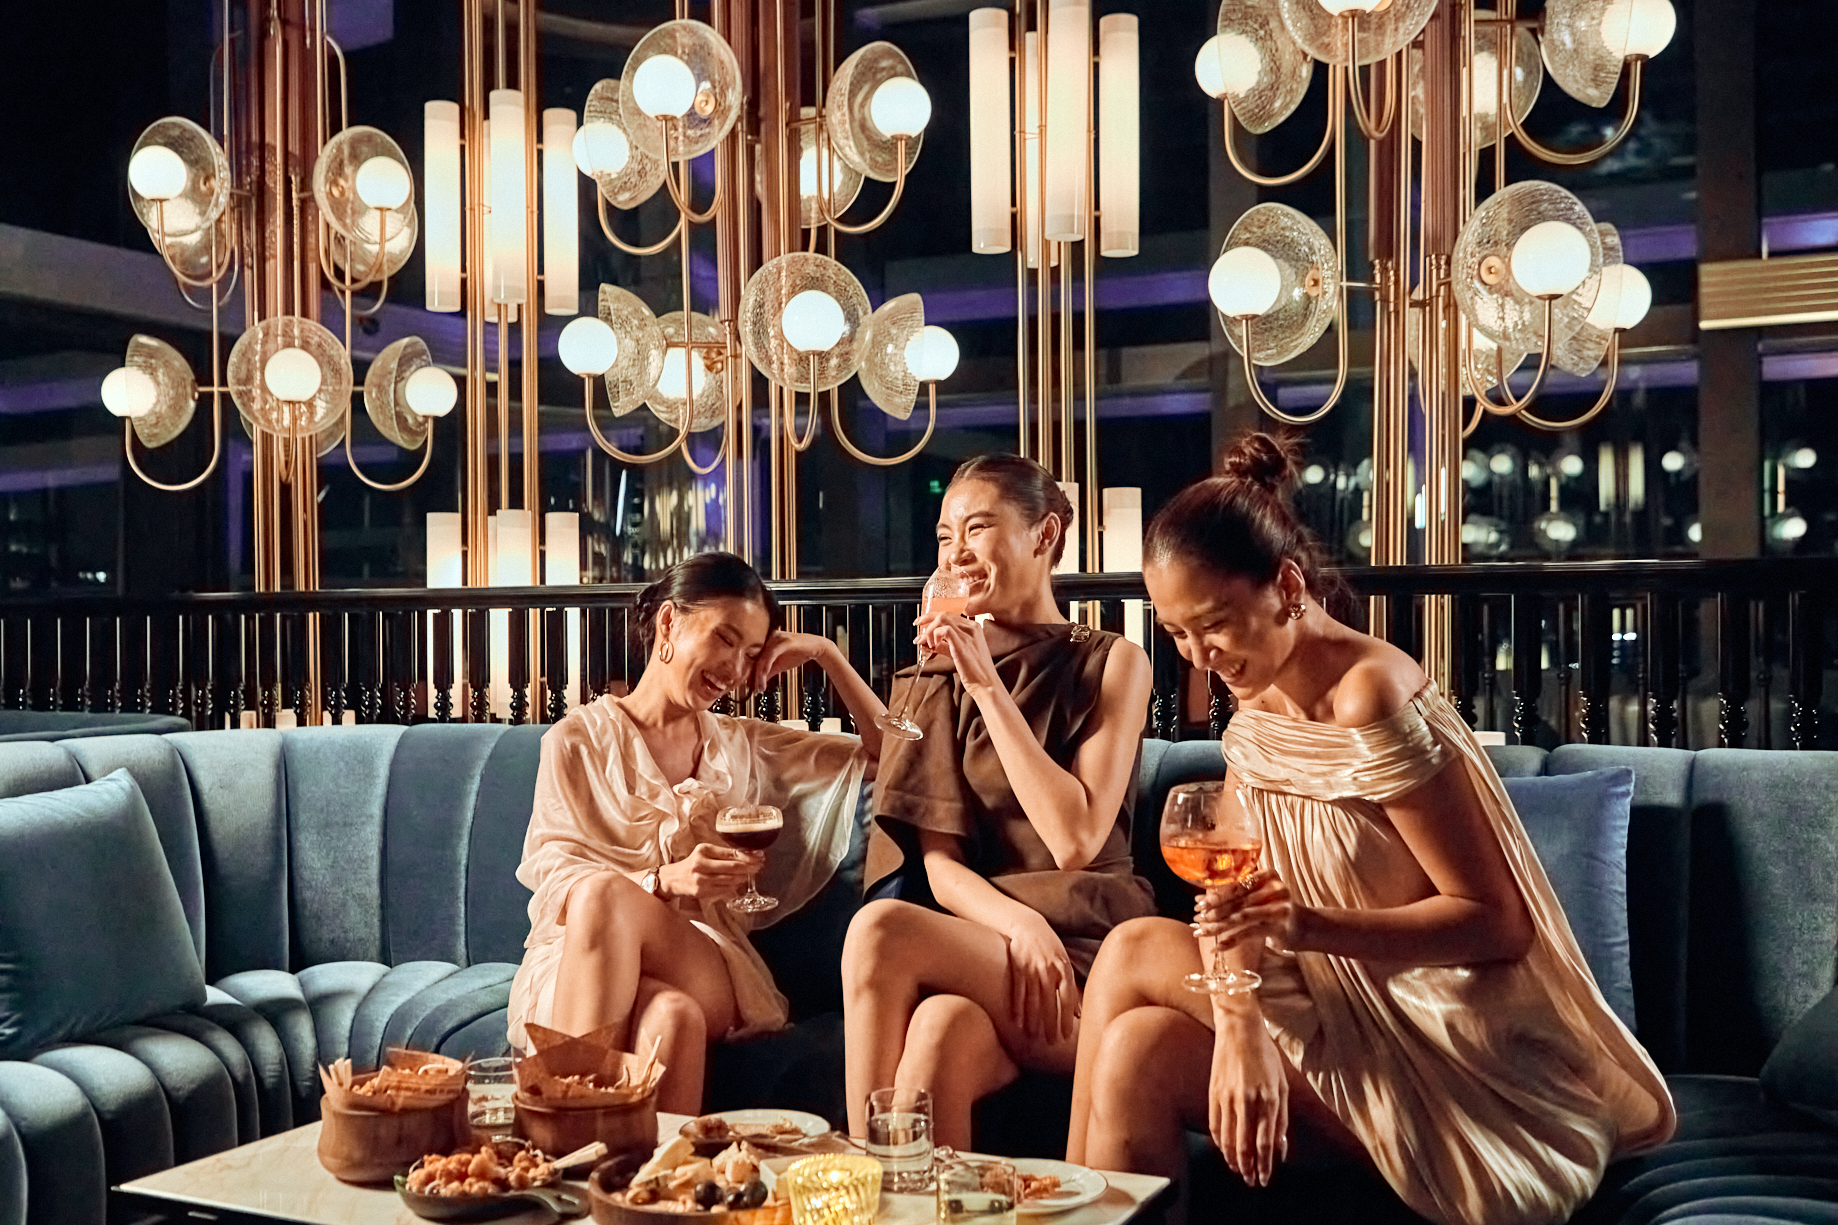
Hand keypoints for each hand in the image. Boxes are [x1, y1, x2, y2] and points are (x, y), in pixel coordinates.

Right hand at [657, 843, 763, 902]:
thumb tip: (747, 855)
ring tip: (749, 875)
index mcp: (703, 850)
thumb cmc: (692, 864)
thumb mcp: (704, 853)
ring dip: (742, 878)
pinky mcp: (701, 891)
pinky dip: (733, 887)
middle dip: (749, 868)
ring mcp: (701, 879)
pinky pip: (723, 889)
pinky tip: (737, 884)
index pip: (731, 853)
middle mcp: (701, 864)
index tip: (758, 858)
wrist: (673, 879)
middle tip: (759, 867)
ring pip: (730, 880)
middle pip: (732, 867)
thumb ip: (722, 853)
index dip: (748, 856)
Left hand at [749, 631, 836, 691]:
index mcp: (765, 642)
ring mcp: (775, 638)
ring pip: (762, 659)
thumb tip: (756, 684)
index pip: (752, 659)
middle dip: (753, 676)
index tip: (749, 686)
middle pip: (755, 659)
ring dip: (759, 675)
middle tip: (754, 690)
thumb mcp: (779, 665)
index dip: (749, 673)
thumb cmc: (797, 653)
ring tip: (760, 687)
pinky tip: (764, 676)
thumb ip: (768, 672)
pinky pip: (771, 655)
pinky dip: (766, 666)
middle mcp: (768, 638)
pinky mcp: (783, 641)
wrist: (815, 647)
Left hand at [916, 613, 1001, 695]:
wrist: (986, 684)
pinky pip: (944, 630)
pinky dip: (934, 635)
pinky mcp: (962, 644)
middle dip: (927, 619)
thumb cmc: (975, 671)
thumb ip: (946, 645)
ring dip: (929, 629)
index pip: (950, 615)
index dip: (933, 617)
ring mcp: (968, 635)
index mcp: (974, 628)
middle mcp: (972, 628)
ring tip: (925, 641)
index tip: (923, 622)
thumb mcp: (960, 653)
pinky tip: (933, 645)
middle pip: (945, 614)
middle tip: (917, 625)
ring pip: (942, 619)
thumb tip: (931, 642)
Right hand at [1002, 911, 1080, 1045]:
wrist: (1028, 926)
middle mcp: (1048, 970)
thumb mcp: (1064, 963)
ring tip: (1034, 1037)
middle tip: (1052, 1042)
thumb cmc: (1050, 947)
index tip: (1066, 1036)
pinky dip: (1018, 1008)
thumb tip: (1079, 1014)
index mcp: (1063, 969)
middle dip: (1051, 1024)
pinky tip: (1017, 1022)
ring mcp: (1031, 969)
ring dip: (1033, 1020)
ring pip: (1033, 1000)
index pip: (1067, 999)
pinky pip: (1018, 992)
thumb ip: (1071, 987)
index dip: (1066, 1019)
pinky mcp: (1017, 968)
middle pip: (1050, 1002)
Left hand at [1195, 870, 1299, 953]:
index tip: (1198, 903)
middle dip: (1213, 911)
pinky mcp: (1280, 928)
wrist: (1307, 927)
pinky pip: (1249, 934)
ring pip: (1241, 917)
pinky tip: (1217, 947)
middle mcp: (1274, 889)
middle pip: (1237, 901)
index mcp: (1268, 875)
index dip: (1215, 895)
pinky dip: (1231, 941)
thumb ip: (1238, 895)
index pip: (1236, 885)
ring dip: (1218, 926)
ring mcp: (1278, 908)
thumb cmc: (1277, 910)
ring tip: (1201, 931)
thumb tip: (1202, 899)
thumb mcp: (1261, 896)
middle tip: (1197, 918)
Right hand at [1209, 1021, 1288, 1186]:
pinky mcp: (1214, 1092)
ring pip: (1228, 1139)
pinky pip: (1215, 1125)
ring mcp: (1227, 1097)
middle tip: (1252, 1181)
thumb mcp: (1282, 1084)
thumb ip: (1281, 1117)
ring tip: (1238, 1170)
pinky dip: (1219, 1142)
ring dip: (1233, 1159)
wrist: (1239, 1030)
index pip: (1265, 1142)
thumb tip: (1279, 1146)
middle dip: (1249, 1168)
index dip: (1265, 1164)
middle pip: (1245, 1146)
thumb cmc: (1265, 1055)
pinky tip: (1224, 1150)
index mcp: (1269, 1098)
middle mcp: (1248, 1100)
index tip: (1265, 1178)